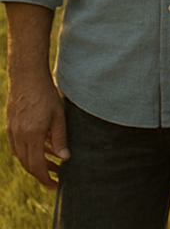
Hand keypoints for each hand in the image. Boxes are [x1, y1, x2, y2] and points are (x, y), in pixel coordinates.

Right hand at [5, 70, 67, 189]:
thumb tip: (65, 159)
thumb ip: (60, 138)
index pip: (36, 166)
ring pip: (22, 156)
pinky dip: (30, 151)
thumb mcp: (59, 116)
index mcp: (32, 135)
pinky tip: (43, 150)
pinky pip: (18, 146)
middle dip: (42, 173)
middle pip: (28, 164)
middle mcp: (19, 136)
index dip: (45, 178)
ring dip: (36, 163)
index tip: (55, 185)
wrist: (27, 77)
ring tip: (54, 164)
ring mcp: (12, 131)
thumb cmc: (47, 94)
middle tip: (57, 177)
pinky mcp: (11, 126)